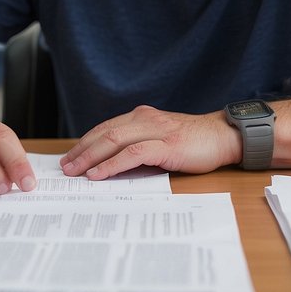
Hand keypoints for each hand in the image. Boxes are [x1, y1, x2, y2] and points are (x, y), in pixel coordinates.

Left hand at [60, 106, 239, 179]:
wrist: (225, 137)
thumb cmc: (195, 142)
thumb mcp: (162, 140)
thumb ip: (140, 146)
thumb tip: (113, 165)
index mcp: (142, 117)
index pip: (106, 128)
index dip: (85, 142)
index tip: (70, 157)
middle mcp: (145, 119)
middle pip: (104, 133)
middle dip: (81, 150)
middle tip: (65, 167)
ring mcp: (156, 131)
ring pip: (114, 140)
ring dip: (90, 157)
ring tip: (75, 172)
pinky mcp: (167, 145)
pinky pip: (133, 154)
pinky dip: (112, 164)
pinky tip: (99, 174)